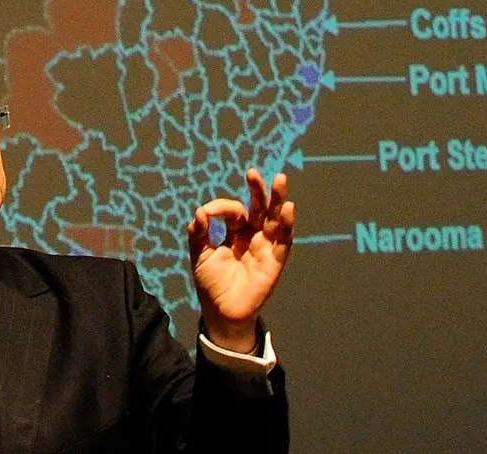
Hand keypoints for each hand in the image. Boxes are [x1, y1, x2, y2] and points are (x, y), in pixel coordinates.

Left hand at [187, 169, 294, 352]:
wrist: (220, 312)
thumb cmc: (211, 283)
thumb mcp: (200, 254)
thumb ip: (199, 233)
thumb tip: (200, 211)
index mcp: (236, 233)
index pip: (234, 212)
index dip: (222, 208)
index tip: (208, 213)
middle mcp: (253, 237)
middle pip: (260, 209)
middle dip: (259, 191)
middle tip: (253, 173)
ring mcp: (265, 248)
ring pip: (275, 220)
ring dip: (278, 200)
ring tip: (280, 179)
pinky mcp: (274, 262)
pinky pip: (283, 242)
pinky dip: (286, 225)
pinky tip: (287, 209)